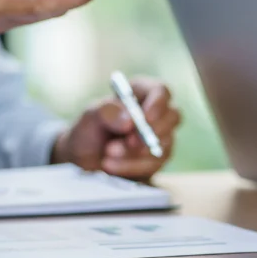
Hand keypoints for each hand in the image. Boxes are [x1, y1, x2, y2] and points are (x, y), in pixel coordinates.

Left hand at [52, 78, 180, 180]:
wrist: (83, 161)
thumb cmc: (89, 131)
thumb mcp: (90, 118)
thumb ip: (107, 112)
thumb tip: (129, 120)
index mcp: (140, 93)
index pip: (160, 90)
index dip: (158, 103)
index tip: (146, 118)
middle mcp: (156, 113)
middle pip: (173, 116)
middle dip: (151, 132)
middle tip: (130, 142)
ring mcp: (161, 136)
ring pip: (164, 143)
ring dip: (135, 152)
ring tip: (108, 156)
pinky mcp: (158, 158)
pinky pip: (155, 163)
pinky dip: (133, 166)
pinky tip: (112, 166)